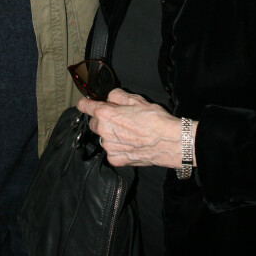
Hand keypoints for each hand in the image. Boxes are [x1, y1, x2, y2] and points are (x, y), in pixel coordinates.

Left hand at [77, 87, 196, 168]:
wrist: (170, 142)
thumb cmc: (155, 120)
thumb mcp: (136, 99)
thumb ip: (118, 96)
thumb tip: (110, 97)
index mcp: (106, 114)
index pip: (86, 107)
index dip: (85, 104)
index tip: (84, 104)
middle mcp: (104, 131)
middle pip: (94, 123)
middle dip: (103, 120)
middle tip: (120, 119)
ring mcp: (109, 147)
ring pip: (103, 138)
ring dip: (111, 135)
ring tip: (130, 133)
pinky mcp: (117, 160)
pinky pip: (111, 152)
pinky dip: (118, 148)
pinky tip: (131, 144)